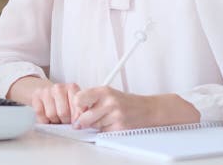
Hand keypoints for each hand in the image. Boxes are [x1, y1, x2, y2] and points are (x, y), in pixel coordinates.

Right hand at [29, 82, 81, 123]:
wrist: (47, 91)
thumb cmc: (64, 101)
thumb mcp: (76, 103)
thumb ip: (81, 111)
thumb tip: (82, 123)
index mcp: (72, 87)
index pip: (77, 106)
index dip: (77, 118)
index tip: (77, 123)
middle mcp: (59, 87)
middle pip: (63, 113)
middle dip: (65, 121)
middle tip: (66, 121)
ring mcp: (46, 91)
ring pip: (51, 115)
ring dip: (55, 121)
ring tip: (57, 118)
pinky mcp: (35, 97)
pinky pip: (41, 115)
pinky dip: (45, 121)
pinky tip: (48, 118)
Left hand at [71, 87, 198, 131]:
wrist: (147, 109)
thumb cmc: (125, 101)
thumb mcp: (107, 94)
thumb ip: (90, 99)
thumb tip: (75, 113)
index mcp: (104, 90)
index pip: (78, 98)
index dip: (77, 106)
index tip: (80, 109)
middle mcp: (109, 102)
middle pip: (84, 117)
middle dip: (84, 120)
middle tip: (88, 118)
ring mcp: (115, 115)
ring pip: (93, 126)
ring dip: (96, 125)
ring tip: (106, 118)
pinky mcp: (120, 127)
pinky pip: (103, 132)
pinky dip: (105, 130)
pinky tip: (112, 123)